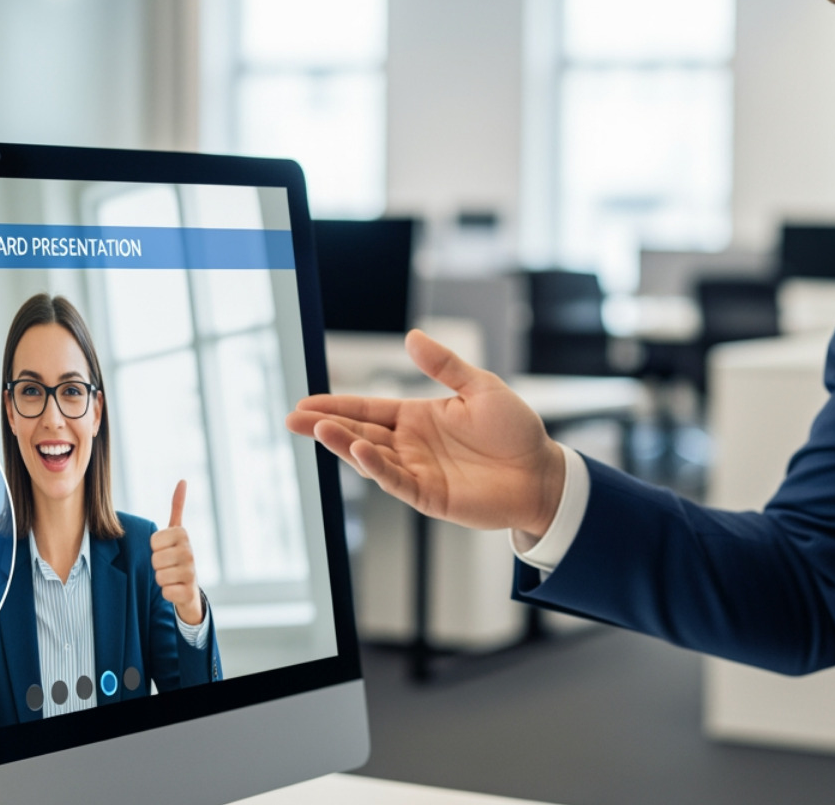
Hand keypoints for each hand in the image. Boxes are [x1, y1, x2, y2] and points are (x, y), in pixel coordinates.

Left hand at [151, 480, 203, 625]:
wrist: (190, 588)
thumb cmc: (177, 557)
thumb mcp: (176, 532)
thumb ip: (177, 507)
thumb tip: (182, 480)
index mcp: (184, 535)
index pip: (154, 541)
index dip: (155, 548)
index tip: (166, 550)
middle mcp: (191, 552)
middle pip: (155, 559)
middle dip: (157, 565)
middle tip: (168, 566)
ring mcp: (192, 573)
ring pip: (159, 576)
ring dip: (162, 579)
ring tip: (172, 577)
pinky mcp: (189, 592)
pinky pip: (165, 592)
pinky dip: (167, 593)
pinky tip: (176, 589)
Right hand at [286, 329, 566, 540]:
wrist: (542, 472)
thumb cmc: (515, 431)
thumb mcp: (481, 387)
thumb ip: (445, 366)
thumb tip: (411, 338)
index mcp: (418, 417)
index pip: (368, 410)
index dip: (337, 406)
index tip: (305, 402)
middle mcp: (411, 445)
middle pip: (359, 433)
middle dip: (325, 426)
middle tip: (292, 418)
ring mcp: (417, 471)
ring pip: (370, 457)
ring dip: (343, 444)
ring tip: (318, 429)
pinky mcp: (429, 495)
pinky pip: (395, 480)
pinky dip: (375, 467)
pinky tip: (358, 451)